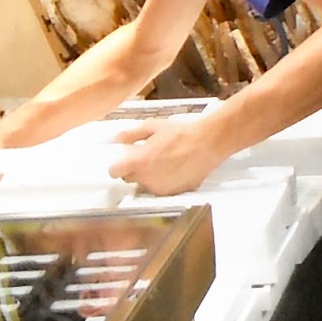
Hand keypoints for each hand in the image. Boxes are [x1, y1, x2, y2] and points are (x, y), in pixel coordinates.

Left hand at [108, 117, 222, 195]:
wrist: (206, 144)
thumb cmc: (180, 134)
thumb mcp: (152, 127)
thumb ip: (131, 134)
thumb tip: (118, 139)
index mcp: (138, 162)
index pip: (114, 172)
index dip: (117, 166)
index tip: (122, 161)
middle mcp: (146, 179)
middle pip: (129, 179)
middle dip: (133, 170)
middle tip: (145, 158)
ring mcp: (160, 188)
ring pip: (145, 185)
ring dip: (148, 176)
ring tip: (161, 162)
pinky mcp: (172, 193)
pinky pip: (160, 189)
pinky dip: (162, 182)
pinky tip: (171, 169)